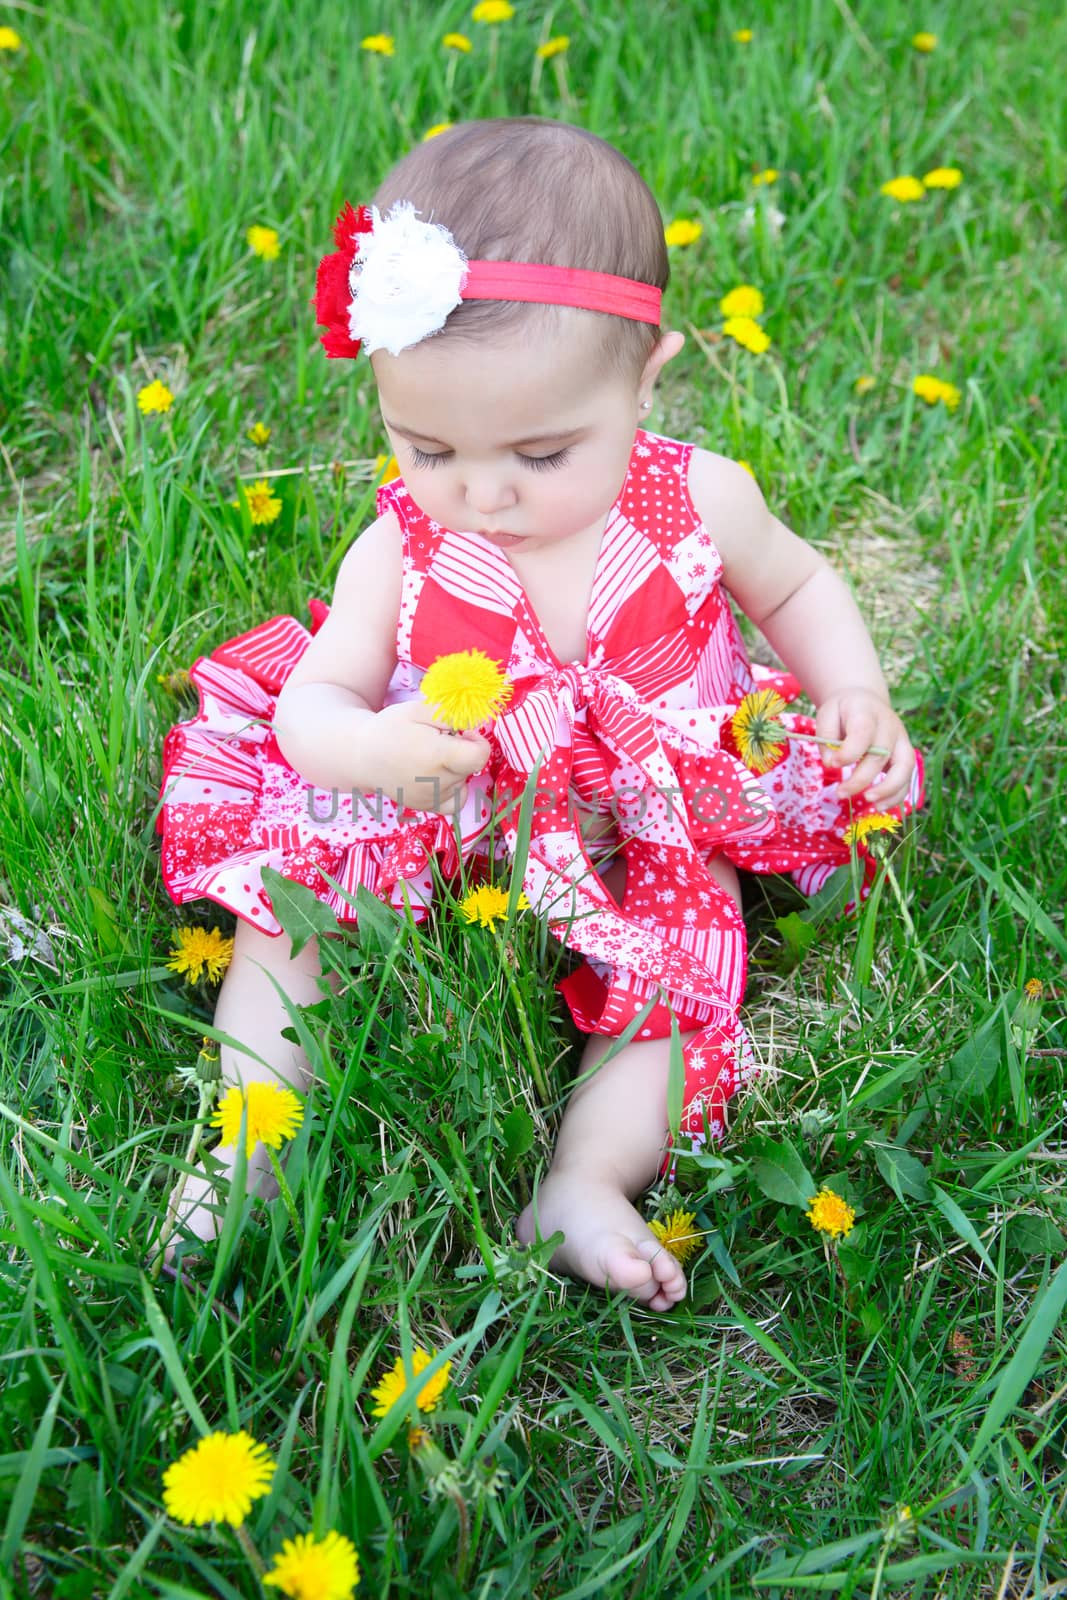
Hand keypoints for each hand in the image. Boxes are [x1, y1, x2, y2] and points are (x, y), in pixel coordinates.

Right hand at [359, 699, 490, 814]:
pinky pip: (456, 801)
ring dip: (457, 769)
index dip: (477, 741)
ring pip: (465, 783)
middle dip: (462, 751)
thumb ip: (451, 715)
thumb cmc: (390, 728)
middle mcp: (436, 782)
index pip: (479, 756)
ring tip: (432, 757)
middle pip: (471, 767)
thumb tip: (475, 725)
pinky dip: (455, 789)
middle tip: (437, 741)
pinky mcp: (427, 807)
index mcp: (435, 756)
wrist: (361, 756)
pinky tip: (441, 776)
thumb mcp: (418, 709)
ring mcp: (431, 799)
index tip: (461, 732)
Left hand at [815, 688, 914, 807]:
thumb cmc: (843, 711)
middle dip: (860, 779)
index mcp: (867, 712)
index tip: (833, 764)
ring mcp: (901, 741)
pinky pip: (907, 778)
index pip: (863, 732)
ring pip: (904, 768)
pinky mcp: (905, 755)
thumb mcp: (827, 714)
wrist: (866, 701)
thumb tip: (831, 763)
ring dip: (888, 790)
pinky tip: (879, 806)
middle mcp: (889, 726)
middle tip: (840, 793)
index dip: (849, 752)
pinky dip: (896, 795)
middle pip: (881, 756)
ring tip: (870, 804)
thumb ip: (826, 736)